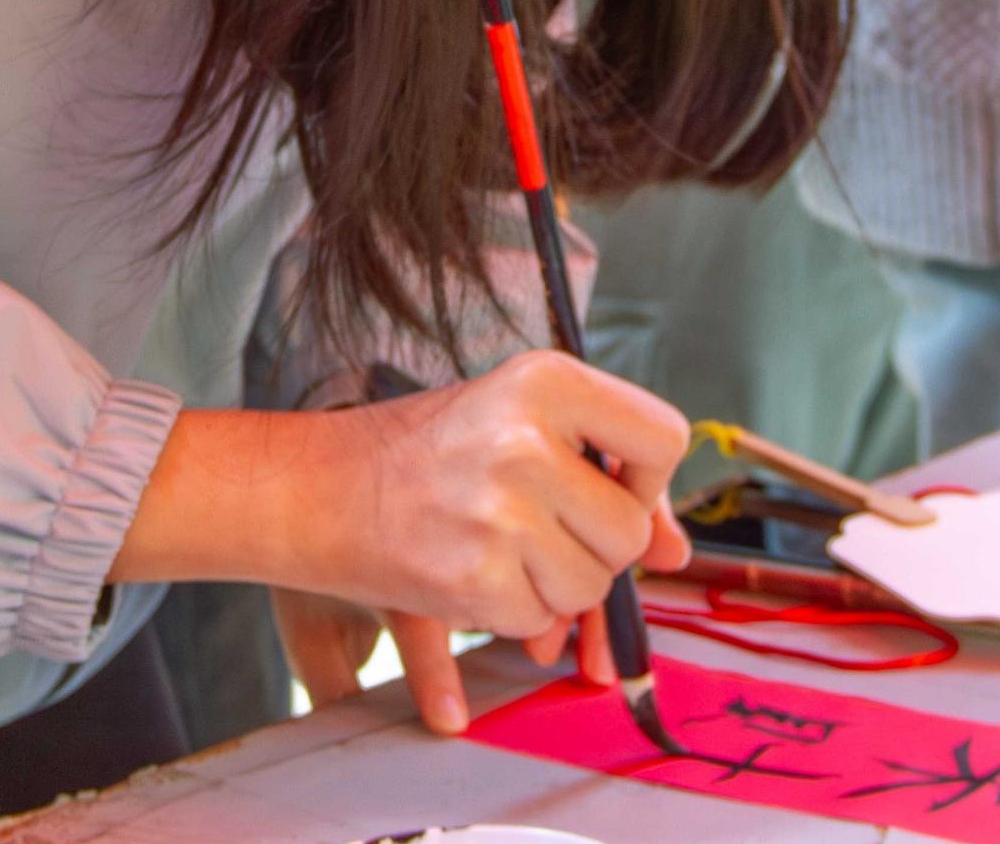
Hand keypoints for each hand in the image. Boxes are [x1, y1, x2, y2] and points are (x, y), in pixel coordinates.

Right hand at [132, 354, 690, 738]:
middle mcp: (528, 437)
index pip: (664, 438)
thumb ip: (609, 476)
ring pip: (589, 585)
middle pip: (629, 531)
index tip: (609, 486)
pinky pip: (538, 621)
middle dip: (596, 548)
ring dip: (554, 586)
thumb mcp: (523, 425)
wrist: (322, 488)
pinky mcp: (474, 578)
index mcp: (547, 378)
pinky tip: (470, 574)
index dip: (648, 480)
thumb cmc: (435, 450)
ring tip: (499, 545)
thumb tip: (678, 552)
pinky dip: (513, 616)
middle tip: (540, 527)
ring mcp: (501, 510)